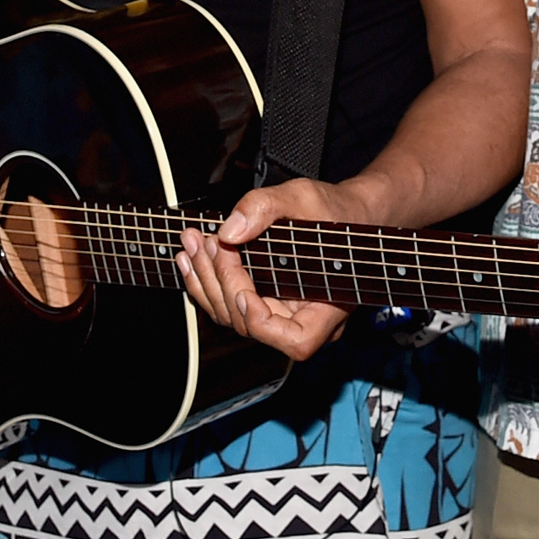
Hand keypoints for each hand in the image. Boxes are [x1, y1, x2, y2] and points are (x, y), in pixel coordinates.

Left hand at [176, 178, 356, 361]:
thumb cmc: (335, 211)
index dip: (262, 322)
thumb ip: (266, 207)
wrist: (344, 212)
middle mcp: (305, 317)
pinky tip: (194, 256)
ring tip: (193, 243)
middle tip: (207, 244)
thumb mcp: (304, 198)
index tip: (243, 290)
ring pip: (234, 315)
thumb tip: (231, 230)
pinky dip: (208, 279)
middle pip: (252, 324)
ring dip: (207, 280)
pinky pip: (230, 302)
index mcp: (330, 305)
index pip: (296, 340)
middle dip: (222, 283)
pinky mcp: (264, 299)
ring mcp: (282, 311)